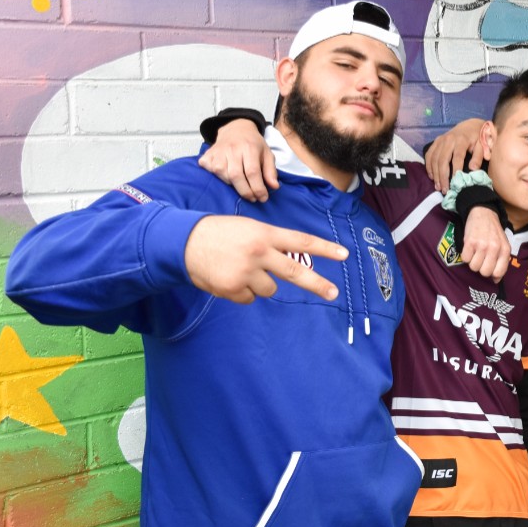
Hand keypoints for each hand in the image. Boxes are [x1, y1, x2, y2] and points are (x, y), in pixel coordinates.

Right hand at [185, 216, 347, 302]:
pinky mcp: (232, 288)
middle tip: (333, 293)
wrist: (183, 242)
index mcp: (265, 234)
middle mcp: (259, 252)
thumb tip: (291, 264)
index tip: (344, 255)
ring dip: (260, 283)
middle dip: (317, 284)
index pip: (301, 242)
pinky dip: (242, 292)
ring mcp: (246, 272)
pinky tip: (228, 277)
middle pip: (295, 271)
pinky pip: (250, 298)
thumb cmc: (220, 233)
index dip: (324, 249)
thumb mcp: (249, 229)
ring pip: (270, 289)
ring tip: (240, 269)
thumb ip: (271, 244)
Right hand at [199, 120, 276, 201]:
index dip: (258, 188)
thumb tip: (274, 186)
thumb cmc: (253, 144)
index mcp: (249, 148)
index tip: (263, 198)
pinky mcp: (207, 155)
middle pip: (236, 176)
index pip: (252, 172)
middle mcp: (232, 149)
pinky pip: (210, 172)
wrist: (235, 129)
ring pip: (222, 175)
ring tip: (241, 185)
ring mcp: (218, 152)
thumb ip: (270, 170)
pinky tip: (225, 176)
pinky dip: (217, 178)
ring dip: (232, 185)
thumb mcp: (267, 154)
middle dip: (245, 191)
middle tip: (252, 198)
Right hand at [423, 118, 486, 193]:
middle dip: (443, 176)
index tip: (456, 183)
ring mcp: (441, 140)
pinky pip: (429, 154)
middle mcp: (449, 139)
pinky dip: (429, 166)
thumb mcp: (483, 144)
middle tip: (444, 190)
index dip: (455, 170)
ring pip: (434, 159)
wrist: (472, 125)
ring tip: (438, 187)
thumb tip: (473, 169)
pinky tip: (432, 177)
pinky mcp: (436, 141)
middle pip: (443, 160)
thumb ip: (479, 156)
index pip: (457, 157)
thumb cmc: (479, 137)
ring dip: (435, 174)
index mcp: (461, 140)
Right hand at [461, 206, 510, 280]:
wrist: (483, 213)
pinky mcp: (470, 242)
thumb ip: (502, 262)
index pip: (499, 273)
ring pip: (474, 267)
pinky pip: (465, 259)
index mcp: (505, 250)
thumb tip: (496, 280)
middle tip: (481, 259)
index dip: (492, 274)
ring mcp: (482, 245)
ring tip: (476, 252)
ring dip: (473, 262)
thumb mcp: (503, 245)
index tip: (490, 268)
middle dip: (481, 268)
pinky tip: (470, 248)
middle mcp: (494, 248)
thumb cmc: (493, 232)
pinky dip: (466, 255)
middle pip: (485, 272)